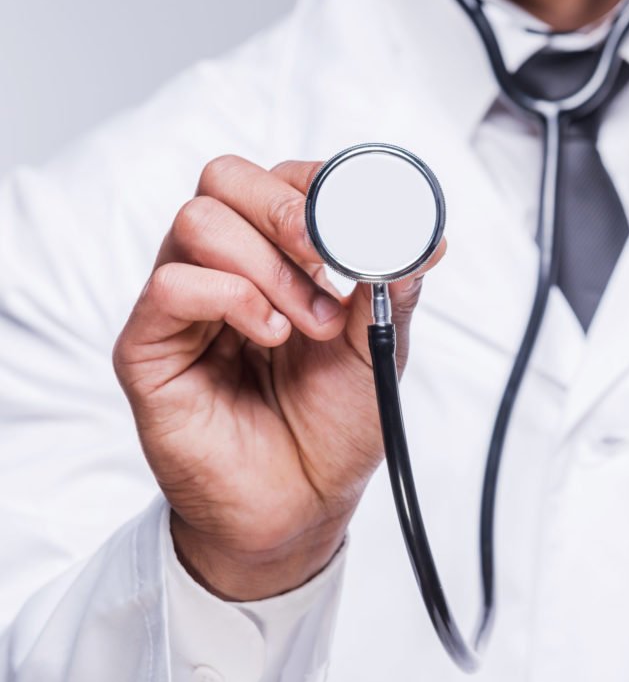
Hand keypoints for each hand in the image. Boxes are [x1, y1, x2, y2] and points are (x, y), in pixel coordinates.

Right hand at [112, 154, 443, 599]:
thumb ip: (393, 285)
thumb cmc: (334, 423)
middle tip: (325, 258)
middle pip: (225, 178)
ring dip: (267, 266)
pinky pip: (171, 285)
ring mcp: (185, 304)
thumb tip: (426, 235)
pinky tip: (268, 336)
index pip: (278, 177)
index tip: (358, 218)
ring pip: (198, 221)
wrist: (303, 503)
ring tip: (306, 325)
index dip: (317, 182)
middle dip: (285, 208)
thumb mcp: (378, 344)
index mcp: (278, 255)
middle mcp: (227, 266)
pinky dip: (230, 298)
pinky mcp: (150, 348)